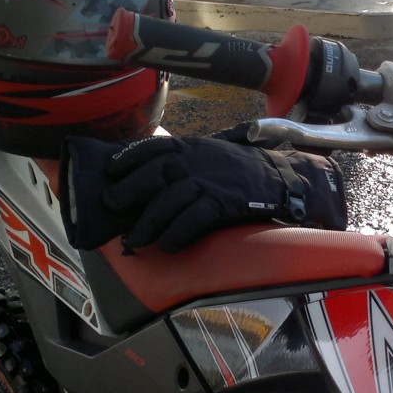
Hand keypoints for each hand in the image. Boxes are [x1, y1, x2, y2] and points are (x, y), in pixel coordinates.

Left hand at [61, 135, 345, 253]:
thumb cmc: (240, 170)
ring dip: (148, 223)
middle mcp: (197, 161)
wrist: (281, 178)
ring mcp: (210, 181)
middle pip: (154, 175)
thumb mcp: (211, 153)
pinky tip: (167, 245)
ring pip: (168, 201)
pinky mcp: (223, 202)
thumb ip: (184, 159)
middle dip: (129, 191)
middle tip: (111, 205)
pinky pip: (192, 220)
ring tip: (134, 239)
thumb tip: (150, 173)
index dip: (130, 157)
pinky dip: (176, 234)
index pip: (154, 147)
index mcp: (192, 147)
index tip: (112, 169)